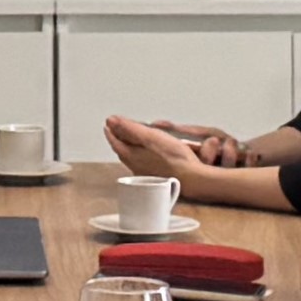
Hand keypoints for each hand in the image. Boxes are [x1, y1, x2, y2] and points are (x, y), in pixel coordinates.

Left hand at [105, 112, 241, 173]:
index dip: (111, 131)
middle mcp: (135, 166)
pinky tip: (148, 154)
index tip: (108, 124)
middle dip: (118, 138)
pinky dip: (140, 155)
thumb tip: (111, 121)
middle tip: (116, 130)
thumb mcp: (150, 137)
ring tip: (130, 140)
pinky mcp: (156, 177)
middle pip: (122, 150)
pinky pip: (143, 163)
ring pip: (132, 158)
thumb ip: (129, 128)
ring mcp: (145, 173)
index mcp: (131, 156)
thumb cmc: (174, 158)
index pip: (115, 142)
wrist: (192, 179)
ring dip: (129, 147)